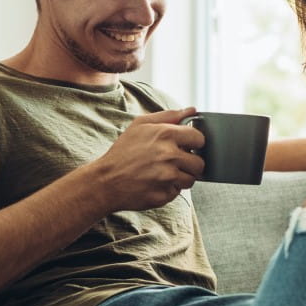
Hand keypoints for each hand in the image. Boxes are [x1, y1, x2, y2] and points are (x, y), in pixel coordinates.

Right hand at [91, 107, 205, 210]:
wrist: (106, 181)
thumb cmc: (123, 152)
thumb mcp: (140, 125)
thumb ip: (168, 115)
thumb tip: (192, 111)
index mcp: (165, 134)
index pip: (199, 138)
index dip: (194, 143)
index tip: (187, 146)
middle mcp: (169, 156)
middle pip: (199, 163)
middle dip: (190, 163)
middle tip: (175, 163)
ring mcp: (167, 178)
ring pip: (191, 180)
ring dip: (181, 177)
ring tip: (163, 174)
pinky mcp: (164, 195)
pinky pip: (177, 192)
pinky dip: (169, 189)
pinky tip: (155, 183)